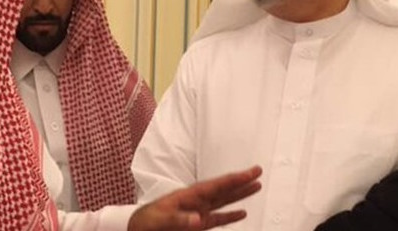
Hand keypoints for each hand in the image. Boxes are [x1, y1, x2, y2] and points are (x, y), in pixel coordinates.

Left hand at [127, 165, 261, 230]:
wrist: (138, 227)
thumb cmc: (147, 221)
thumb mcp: (162, 220)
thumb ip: (180, 220)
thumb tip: (198, 219)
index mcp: (191, 195)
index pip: (218, 185)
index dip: (236, 179)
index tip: (252, 171)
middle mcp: (198, 201)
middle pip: (225, 189)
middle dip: (242, 181)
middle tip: (259, 171)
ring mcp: (199, 211)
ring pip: (225, 201)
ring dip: (240, 195)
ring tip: (257, 187)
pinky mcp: (198, 223)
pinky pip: (219, 218)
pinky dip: (231, 216)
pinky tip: (242, 213)